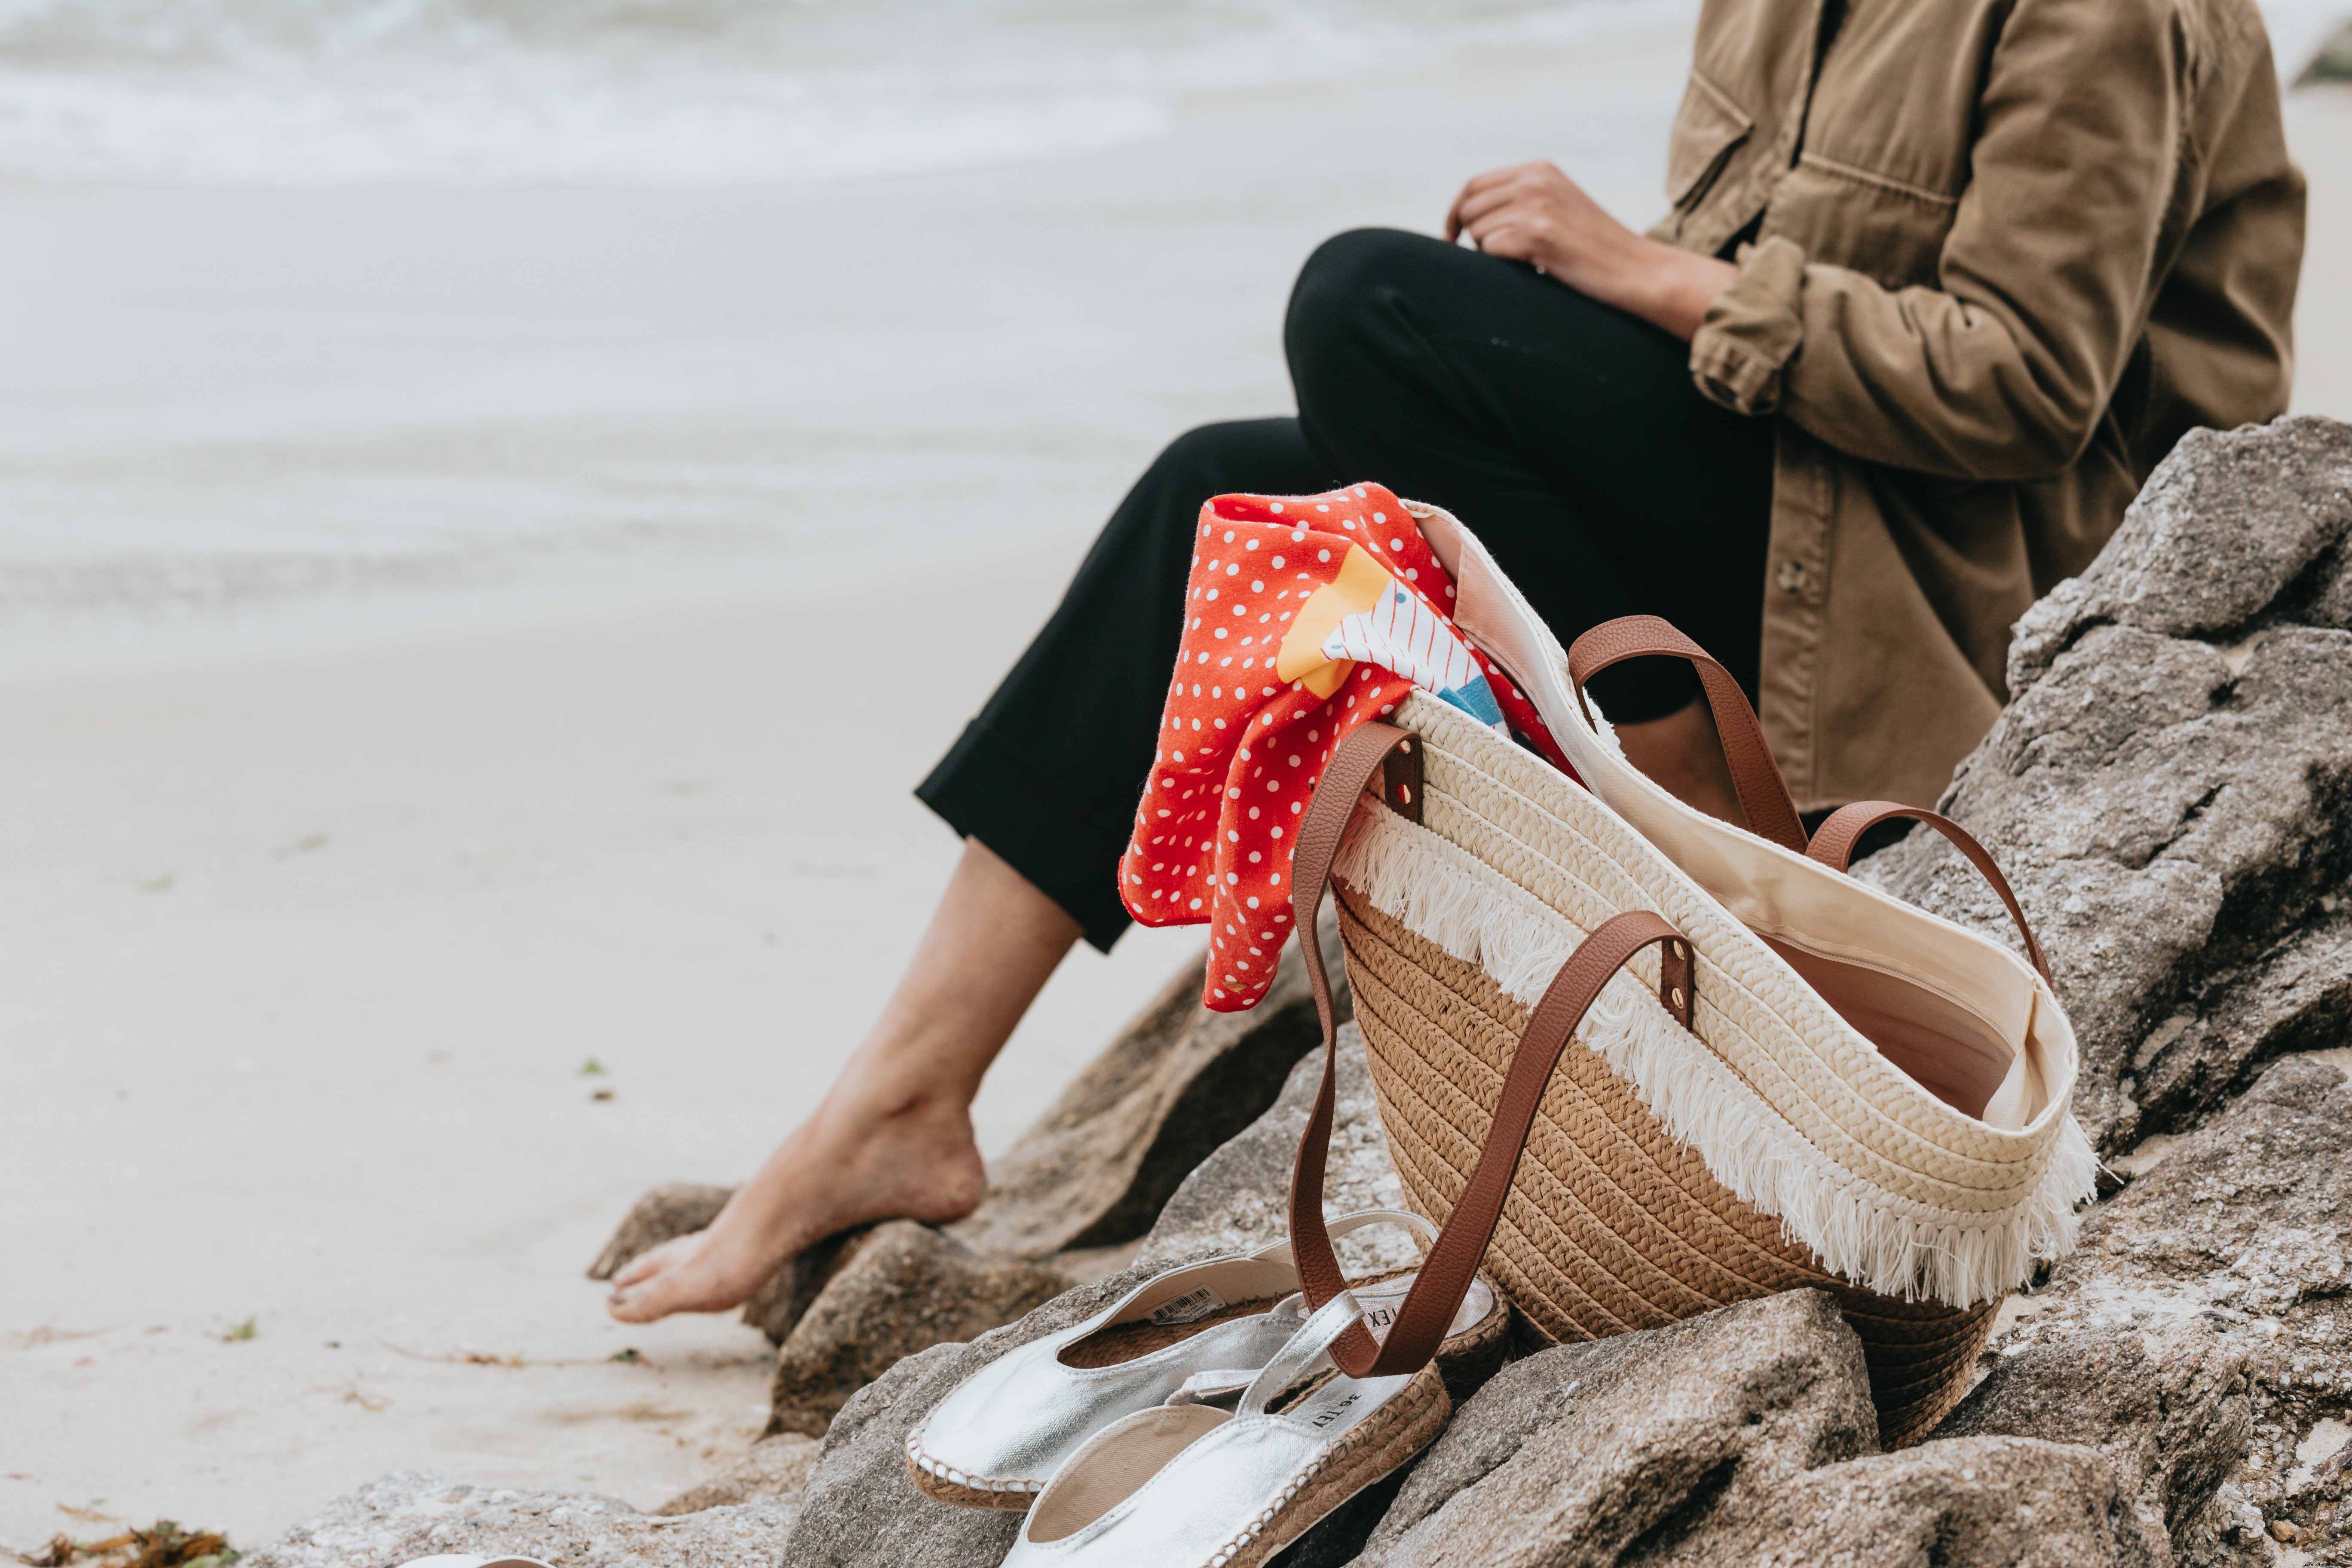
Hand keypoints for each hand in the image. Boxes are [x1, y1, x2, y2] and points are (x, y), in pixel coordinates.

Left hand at [1445, 161, 1736, 341]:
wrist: (1635, 269)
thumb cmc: (1593, 250)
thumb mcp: (1557, 208)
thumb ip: (1520, 200)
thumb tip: (1465, 216)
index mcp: (1538, 170)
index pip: (1474, 185)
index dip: (1455, 213)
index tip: (1450, 237)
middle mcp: (1535, 180)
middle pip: (1469, 208)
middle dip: (1472, 236)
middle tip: (1494, 258)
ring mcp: (1537, 205)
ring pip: (1478, 231)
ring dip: (1491, 253)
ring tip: (1528, 260)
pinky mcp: (1539, 234)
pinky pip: (1491, 250)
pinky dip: (1502, 266)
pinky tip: (1533, 268)